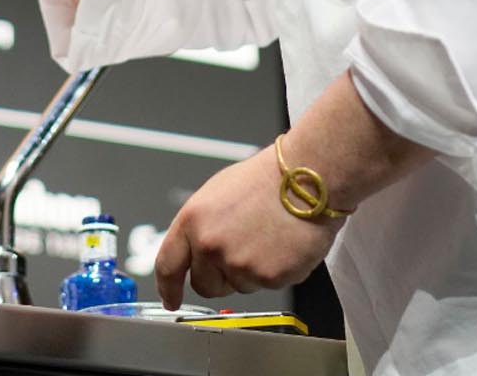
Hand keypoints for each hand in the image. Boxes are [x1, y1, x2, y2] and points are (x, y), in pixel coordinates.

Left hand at [153, 146, 342, 307]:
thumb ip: (200, 226)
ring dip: (250, 272)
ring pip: (238, 287)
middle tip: (241, 253)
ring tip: (267, 238)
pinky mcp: (267, 277)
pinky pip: (266, 286)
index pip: (168, 265)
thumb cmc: (269, 179)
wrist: (308, 178)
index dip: (168, 287)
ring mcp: (239, 264)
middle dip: (219, 277)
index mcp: (194, 220)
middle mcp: (211, 245)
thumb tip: (194, 248)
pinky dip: (275, 271)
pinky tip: (282, 245)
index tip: (171, 298)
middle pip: (204, 286)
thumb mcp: (217, 193)